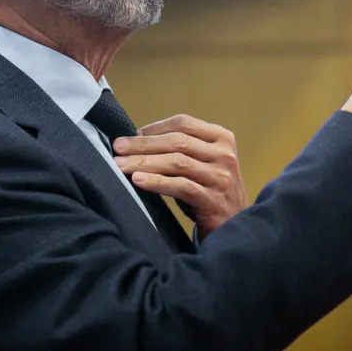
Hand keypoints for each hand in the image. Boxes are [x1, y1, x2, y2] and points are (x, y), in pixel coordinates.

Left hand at [113, 115, 246, 237]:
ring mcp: (221, 177)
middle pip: (177, 141)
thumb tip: (136, 139)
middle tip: (117, 147)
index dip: (154, 128)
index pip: (183, 123)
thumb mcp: (201, 164)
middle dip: (143, 144)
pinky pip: (180, 186)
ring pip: (177, 162)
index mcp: (222, 138)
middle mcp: (224, 154)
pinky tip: (137, 181)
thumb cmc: (209, 191)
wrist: (234, 227)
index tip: (130, 134)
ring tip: (121, 165)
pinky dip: (156, 182)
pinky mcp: (214, 199)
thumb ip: (180, 150)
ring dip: (144, 162)